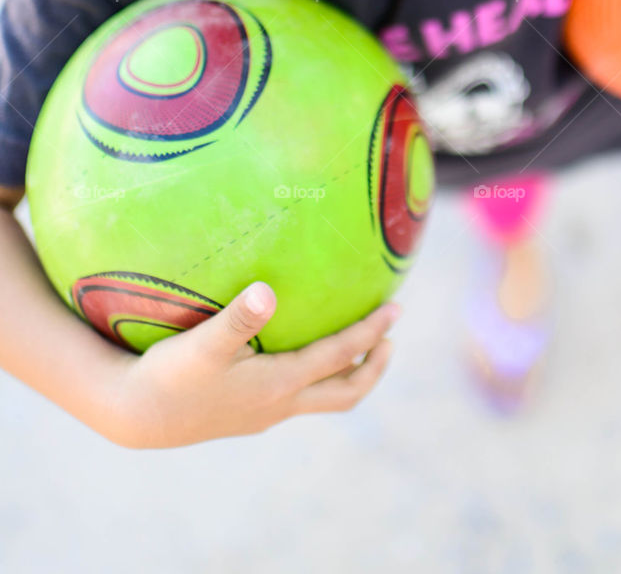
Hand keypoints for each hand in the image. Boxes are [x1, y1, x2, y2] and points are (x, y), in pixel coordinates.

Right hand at [108, 282, 401, 449]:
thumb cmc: (170, 376)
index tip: (396, 309)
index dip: (370, 333)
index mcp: (279, 384)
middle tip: (391, 337)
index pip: (339, 357)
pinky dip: (317, 377)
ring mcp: (264, 413)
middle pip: (345, 393)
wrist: (136, 417)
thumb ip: (238, 317)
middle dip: (373, 365)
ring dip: (347, 373)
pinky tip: (301, 353)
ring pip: (323, 399)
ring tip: (359, 346)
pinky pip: (299, 396)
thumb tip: (267, 291)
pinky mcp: (248, 414)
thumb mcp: (204, 344)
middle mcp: (279, 404)